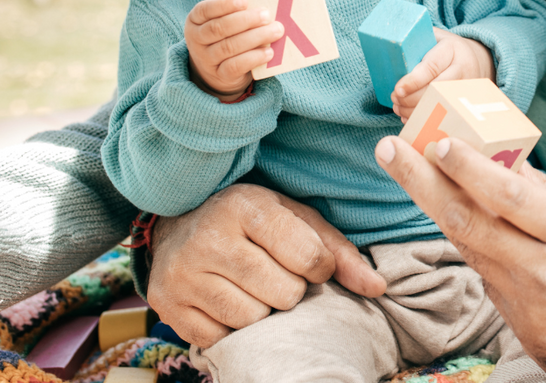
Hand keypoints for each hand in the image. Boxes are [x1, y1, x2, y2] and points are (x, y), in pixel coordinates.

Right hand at [146, 184, 384, 346]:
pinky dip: (233, 326)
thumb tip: (378, 287)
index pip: (309, 257)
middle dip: (290, 289)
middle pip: (284, 294)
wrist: (179, 223)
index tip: (311, 262)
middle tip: (274, 271)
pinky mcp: (168, 305)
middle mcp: (210, 239)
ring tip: (252, 284)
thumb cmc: (253, 221)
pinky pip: (222, 337)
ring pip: (254, 319)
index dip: (320, 268)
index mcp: (247, 207)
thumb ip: (339, 252)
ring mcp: (184, 274)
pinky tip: (228, 299)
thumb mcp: (297, 219)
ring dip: (263, 309)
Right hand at [184, 0, 284, 98]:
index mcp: (196, 19)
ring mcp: (206, 59)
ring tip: (276, 30)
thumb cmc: (225, 33)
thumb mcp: (224, 16)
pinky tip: (269, 52)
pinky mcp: (220, 75)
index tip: (244, 0)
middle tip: (267, 14)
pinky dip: (253, 58)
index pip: (205, 10)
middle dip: (245, 20)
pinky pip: (235, 66)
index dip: (224, 5)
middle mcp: (197, 39)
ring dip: (255, 38)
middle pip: (219, 28)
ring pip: (229, 47)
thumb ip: (235, 2)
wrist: (216, 69)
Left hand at [375, 135, 545, 381]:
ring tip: (404, 166)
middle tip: (389, 148)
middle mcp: (538, 269)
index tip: (441, 142)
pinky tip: (443, 207)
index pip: (512, 198)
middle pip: (469, 220)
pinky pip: (480, 269)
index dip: (473, 170)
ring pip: (465, 243)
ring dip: (429, 202)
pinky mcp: (509, 320)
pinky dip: (461, 235)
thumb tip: (506, 156)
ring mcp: (519, 299)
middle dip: (422, 181)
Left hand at [390, 28, 494, 119]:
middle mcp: (463, 69)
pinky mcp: (465, 102)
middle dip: (411, 98)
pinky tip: (408, 116)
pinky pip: (443, 115)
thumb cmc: (447, 48)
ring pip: (439, 104)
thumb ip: (417, 38)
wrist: (478, 60)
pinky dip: (423, 118)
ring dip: (414, 110)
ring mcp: (466, 88)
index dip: (413, 80)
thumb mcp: (436, 36)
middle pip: (435, 89)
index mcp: (453, 49)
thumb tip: (389, 41)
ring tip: (398, 107)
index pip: (432, 66)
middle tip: (394, 98)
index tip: (397, 89)